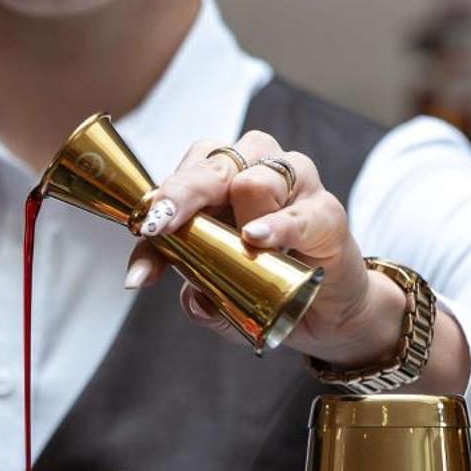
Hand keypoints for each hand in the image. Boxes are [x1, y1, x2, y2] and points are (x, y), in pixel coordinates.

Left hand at [123, 129, 401, 369]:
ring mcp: (295, 182)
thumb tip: (192, 299)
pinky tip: (257, 238)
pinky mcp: (327, 211)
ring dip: (236, 217)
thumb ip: (195, 283)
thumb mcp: (216, 285)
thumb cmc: (262, 279)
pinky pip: (298, 215)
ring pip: (252, 180)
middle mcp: (255, 162)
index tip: (144, 231)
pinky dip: (276, 226)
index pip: (181, 177)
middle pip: (211, 165)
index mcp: (220, 171)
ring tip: (238, 244)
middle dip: (180, 195)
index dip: (158, 205)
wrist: (323, 307)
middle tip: (159, 224)